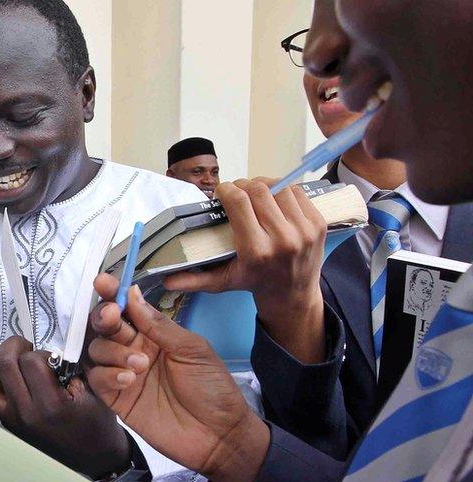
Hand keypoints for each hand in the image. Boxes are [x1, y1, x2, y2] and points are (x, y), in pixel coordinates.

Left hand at [0, 336, 130, 479]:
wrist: (94, 455)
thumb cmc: (95, 421)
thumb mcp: (92, 387)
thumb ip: (69, 363)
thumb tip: (43, 342)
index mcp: (50, 405)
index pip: (30, 360)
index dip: (41, 352)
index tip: (51, 359)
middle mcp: (26, 414)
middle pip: (3, 364)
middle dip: (15, 347)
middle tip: (28, 349)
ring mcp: (12, 420)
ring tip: (14, 364)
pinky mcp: (6, 423)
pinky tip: (3, 373)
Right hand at [85, 274, 268, 481]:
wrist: (218, 435)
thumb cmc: (212, 388)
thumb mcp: (192, 349)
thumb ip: (159, 324)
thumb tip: (132, 293)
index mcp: (154, 333)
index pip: (127, 308)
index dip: (112, 293)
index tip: (104, 281)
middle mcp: (134, 349)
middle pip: (104, 326)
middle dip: (103, 316)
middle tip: (112, 317)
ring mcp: (123, 374)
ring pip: (97, 350)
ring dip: (113, 350)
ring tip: (140, 364)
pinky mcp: (116, 399)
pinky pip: (97, 379)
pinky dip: (108, 374)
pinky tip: (129, 379)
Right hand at [164, 179, 327, 362]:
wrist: (293, 294)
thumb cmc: (253, 282)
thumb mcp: (221, 282)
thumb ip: (193, 280)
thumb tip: (165, 280)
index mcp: (256, 251)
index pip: (239, 201)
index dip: (227, 189)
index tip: (222, 192)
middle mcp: (283, 239)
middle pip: (259, 190)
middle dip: (243, 185)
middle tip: (237, 192)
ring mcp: (304, 230)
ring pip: (280, 186)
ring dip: (264, 185)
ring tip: (255, 194)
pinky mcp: (319, 223)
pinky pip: (298, 191)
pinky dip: (283, 189)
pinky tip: (274, 199)